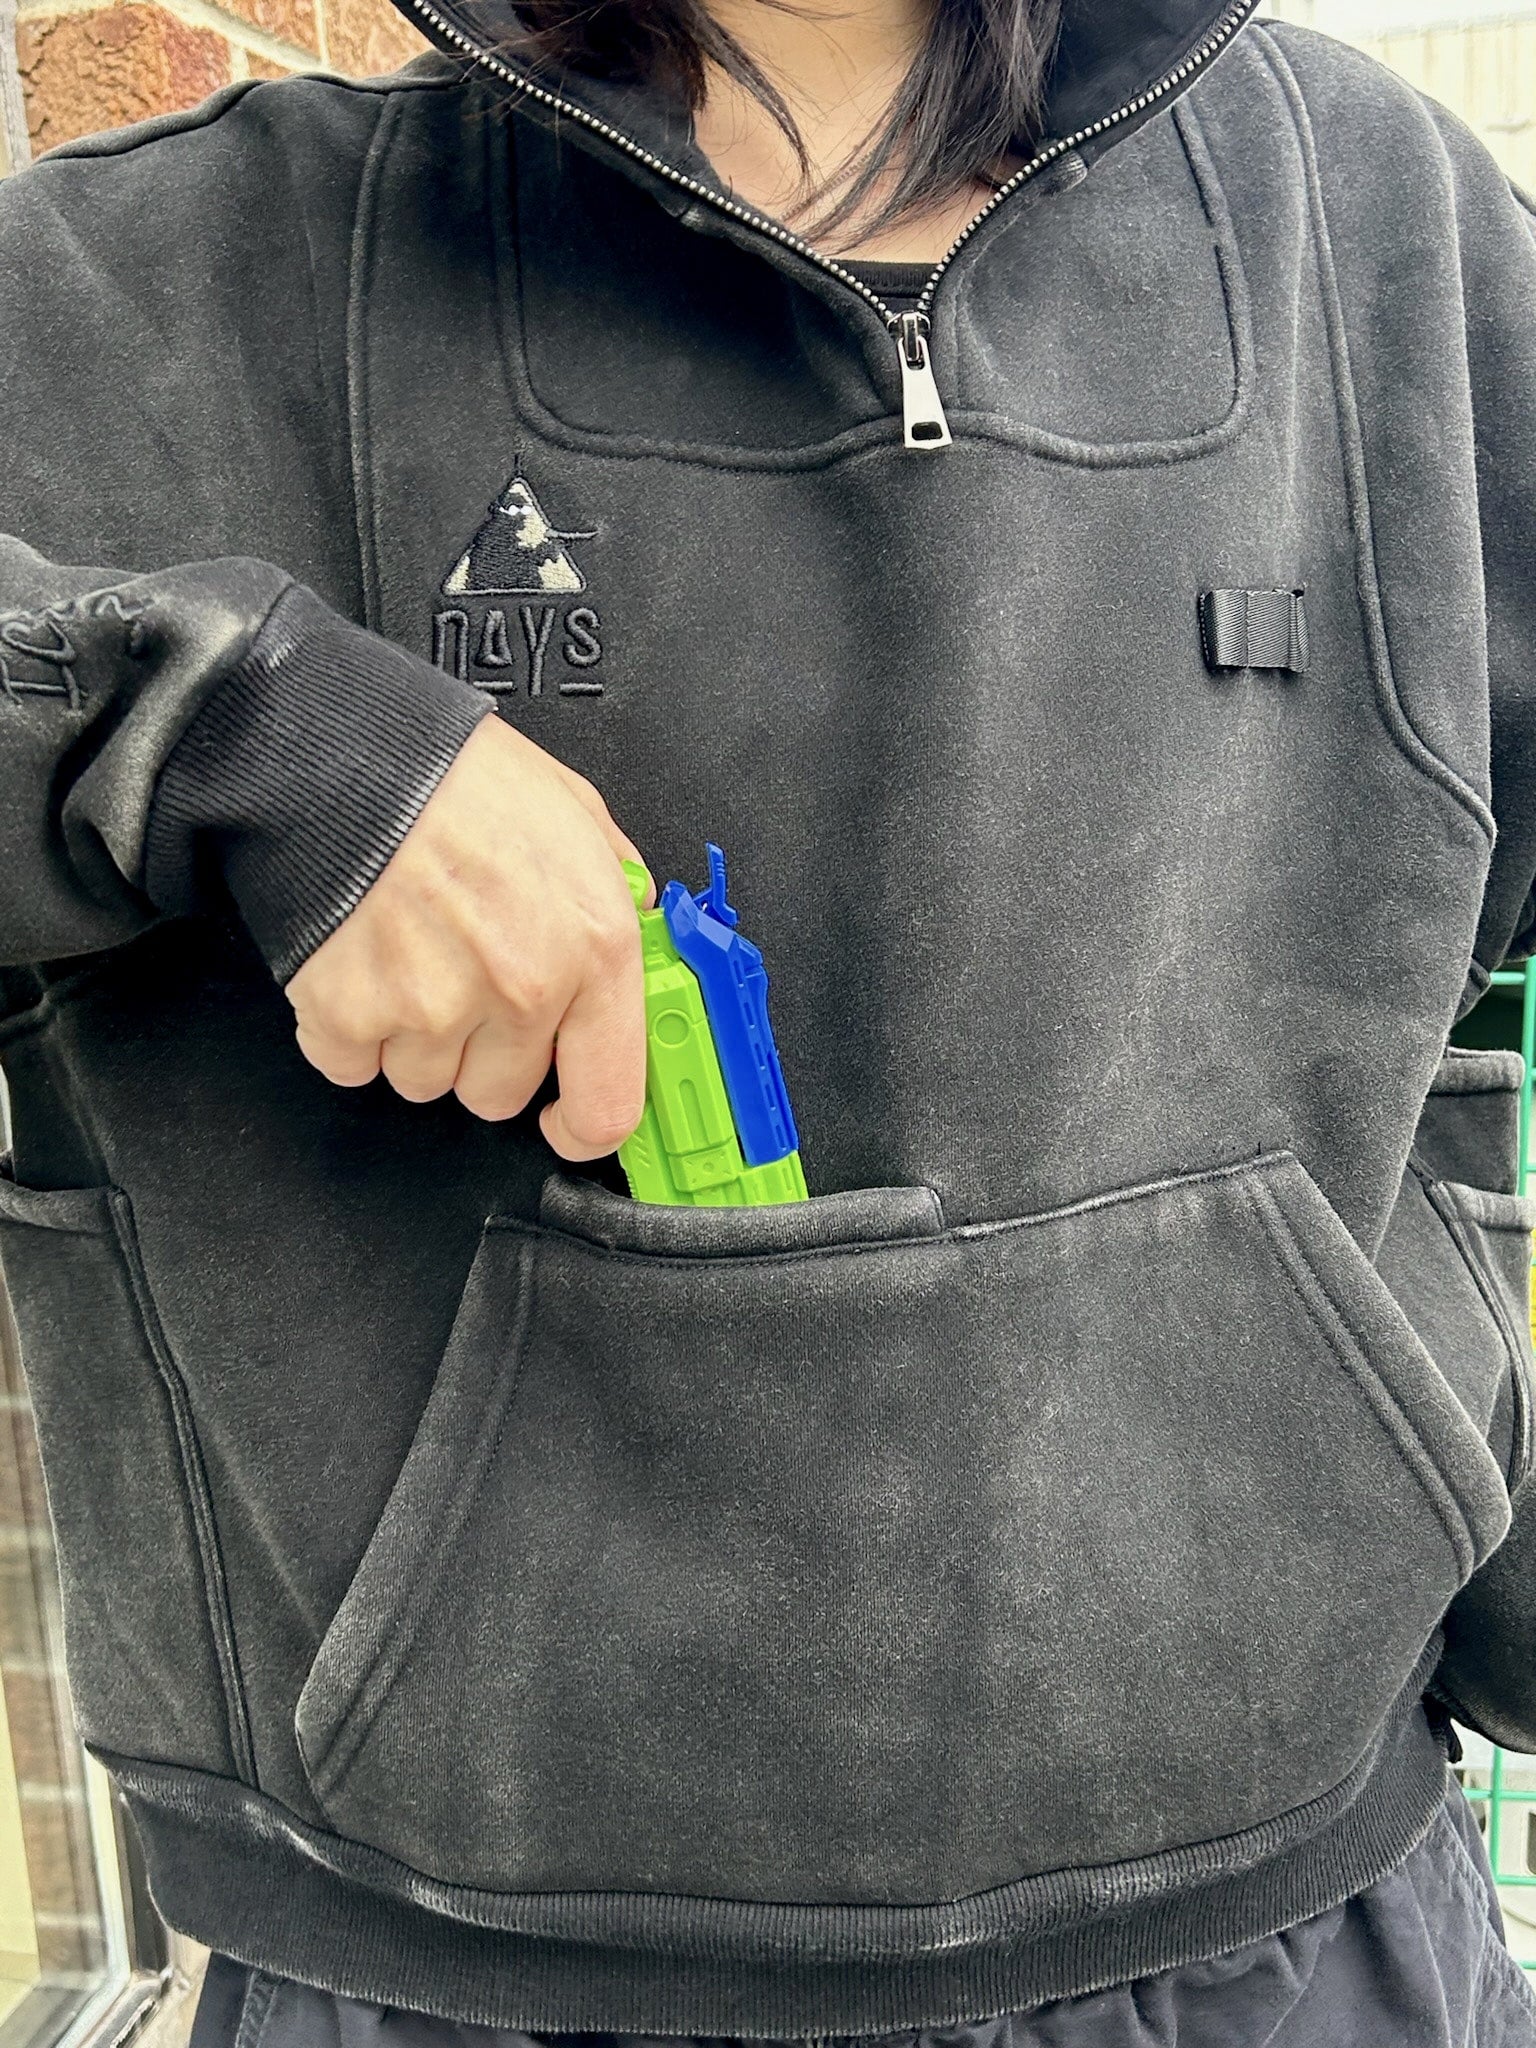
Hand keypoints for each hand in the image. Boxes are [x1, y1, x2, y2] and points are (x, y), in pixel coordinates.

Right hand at [284, 713, 654, 1159]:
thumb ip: (615, 888)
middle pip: (500, 1095)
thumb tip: (637, 931)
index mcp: (593, 947)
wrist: (346, 751)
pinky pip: (352, 1065)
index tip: (566, 1119)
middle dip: (483, 1052)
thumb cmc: (456, 774)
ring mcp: (434, 1010)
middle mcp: (521, 990)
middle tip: (463, 978)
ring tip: (409, 953)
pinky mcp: (350, 1015)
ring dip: (416, 1037)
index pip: (609, 1102)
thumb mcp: (578, 815)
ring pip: (426, 1082)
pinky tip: (361, 965)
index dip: (583, 1124)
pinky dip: (349, 1029)